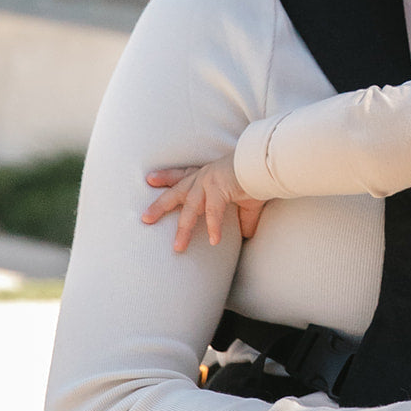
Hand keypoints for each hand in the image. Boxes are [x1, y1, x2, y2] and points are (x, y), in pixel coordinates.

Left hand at [143, 160, 266, 250]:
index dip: (167, 178)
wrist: (266, 162)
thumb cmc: (257, 176)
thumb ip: (244, 218)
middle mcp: (204, 176)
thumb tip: (247, 235)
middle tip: (145, 218)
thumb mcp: (247, 199)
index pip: (183, 176)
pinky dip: (214, 226)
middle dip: (160, 205)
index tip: (150, 180)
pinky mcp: (219, 188)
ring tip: (178, 247)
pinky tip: (214, 241)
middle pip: (176, 192)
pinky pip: (214, 211)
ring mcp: (209, 182)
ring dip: (184, 228)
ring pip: (191, 208)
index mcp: (208, 174)